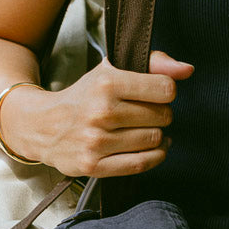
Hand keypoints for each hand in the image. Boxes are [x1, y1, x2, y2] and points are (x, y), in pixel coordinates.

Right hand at [2, 49, 193, 176]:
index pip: (165, 89)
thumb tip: (188, 70)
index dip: (166, 92)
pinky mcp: (93, 165)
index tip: (156, 94)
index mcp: (107, 83)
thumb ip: (153, 63)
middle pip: (162, 116)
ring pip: (155, 140)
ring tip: (145, 129)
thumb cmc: (83, 96)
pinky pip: (140, 164)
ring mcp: (96, 141)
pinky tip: (152, 148)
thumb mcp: (112, 70)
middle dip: (160, 114)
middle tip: (146, 113)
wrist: (41, 125)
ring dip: (157, 136)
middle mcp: (101, 112)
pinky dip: (154, 157)